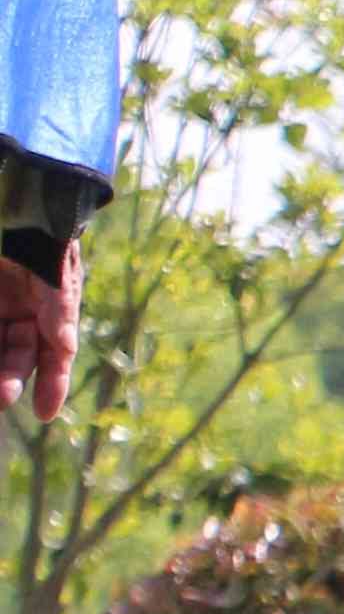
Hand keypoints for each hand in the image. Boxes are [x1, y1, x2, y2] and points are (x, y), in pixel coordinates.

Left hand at [0, 236, 72, 425]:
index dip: (53, 384)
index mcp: (49, 309)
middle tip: (1, 397)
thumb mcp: (54, 264)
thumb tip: (66, 344)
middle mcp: (19, 312)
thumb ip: (60, 303)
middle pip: (15, 357)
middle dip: (8, 380)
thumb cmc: (38, 230)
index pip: (55, 354)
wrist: (14, 199)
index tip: (45, 413)